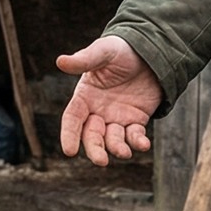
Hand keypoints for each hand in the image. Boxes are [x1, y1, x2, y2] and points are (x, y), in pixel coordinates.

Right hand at [57, 36, 161, 165]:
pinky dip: (138, 142)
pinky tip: (143, 144)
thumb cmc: (121, 50)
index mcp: (84, 97)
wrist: (149, 52)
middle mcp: (97, 111)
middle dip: (95, 149)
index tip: (69, 151)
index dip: (69, 135)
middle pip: (92, 136)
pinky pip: (134, 136)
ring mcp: (116, 118)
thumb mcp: (103, 52)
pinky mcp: (136, 121)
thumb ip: (84, 60)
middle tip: (101, 161)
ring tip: (124, 152)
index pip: (72, 119)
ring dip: (117, 148)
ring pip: (113, 140)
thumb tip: (60, 62)